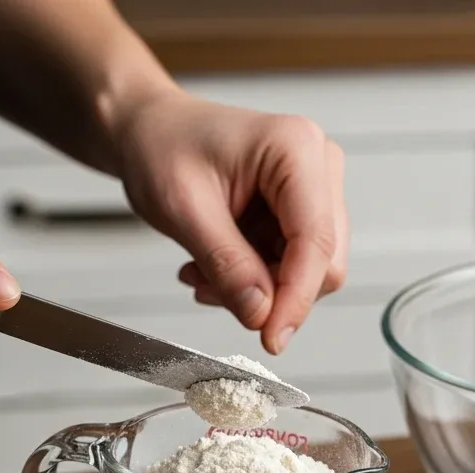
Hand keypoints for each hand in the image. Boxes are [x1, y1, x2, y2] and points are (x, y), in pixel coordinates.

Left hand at [114, 89, 347, 353]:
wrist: (150, 131)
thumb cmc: (162, 146)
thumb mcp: (184, 210)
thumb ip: (227, 265)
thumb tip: (262, 314)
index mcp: (296, 149)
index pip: (316, 241)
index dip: (296, 298)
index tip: (272, 339)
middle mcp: (318, 167)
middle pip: (324, 262)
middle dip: (273, 294)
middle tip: (214, 293)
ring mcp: (314, 192)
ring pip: (308, 273)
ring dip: (258, 291)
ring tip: (204, 276)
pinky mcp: (300, 214)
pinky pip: (291, 270)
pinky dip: (254, 283)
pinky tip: (215, 270)